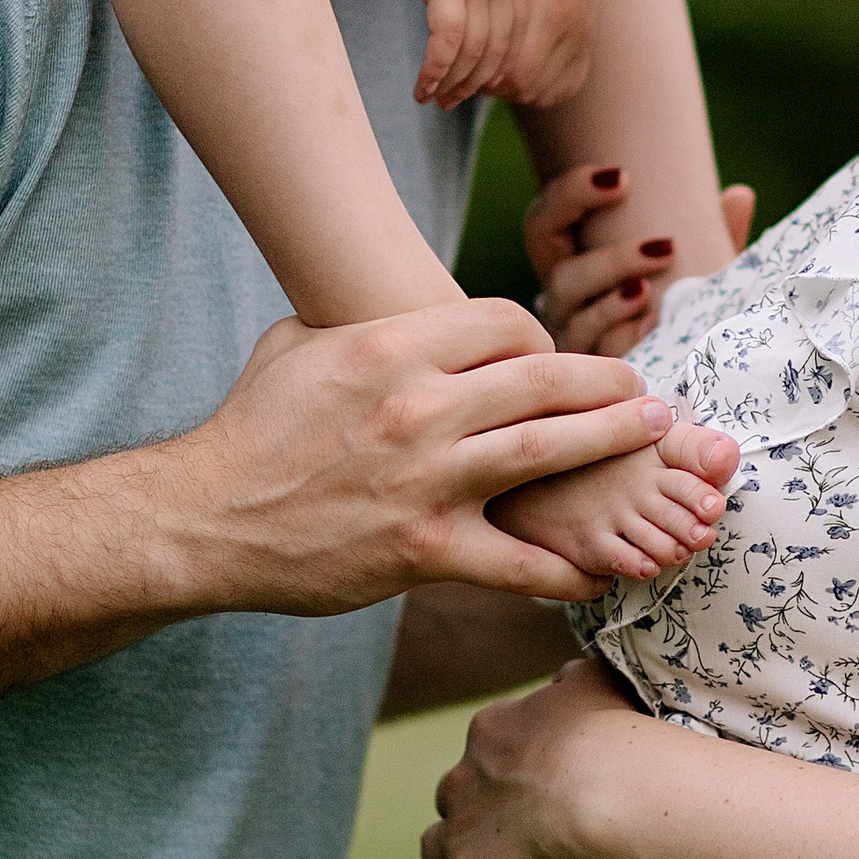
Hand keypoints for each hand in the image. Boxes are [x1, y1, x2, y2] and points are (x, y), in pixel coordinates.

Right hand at [172, 300, 679, 608]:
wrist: (205, 519)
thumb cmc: (252, 427)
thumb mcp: (298, 344)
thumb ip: (361, 319)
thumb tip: (394, 294)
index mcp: (390, 348)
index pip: (503, 322)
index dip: (544, 337)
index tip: (559, 360)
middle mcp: (415, 406)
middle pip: (543, 378)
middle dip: (607, 382)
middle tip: (646, 391)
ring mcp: (424, 479)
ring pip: (546, 451)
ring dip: (610, 442)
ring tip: (653, 435)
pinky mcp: (423, 549)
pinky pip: (517, 559)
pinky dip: (566, 565)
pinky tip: (601, 564)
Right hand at [379, 0, 524, 109]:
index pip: (514, 29)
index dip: (495, 60)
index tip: (473, 80)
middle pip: (499, 48)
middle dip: (474, 81)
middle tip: (448, 101)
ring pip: (475, 51)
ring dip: (452, 82)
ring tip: (431, 99)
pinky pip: (449, 40)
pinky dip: (436, 68)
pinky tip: (422, 84)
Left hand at [400, 654, 649, 858]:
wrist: (600, 788)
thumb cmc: (606, 731)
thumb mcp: (592, 682)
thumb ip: (571, 680)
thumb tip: (562, 681)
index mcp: (492, 731)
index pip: (486, 745)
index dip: (506, 762)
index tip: (530, 773)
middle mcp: (465, 779)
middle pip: (454, 794)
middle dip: (471, 806)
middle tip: (505, 822)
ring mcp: (460, 832)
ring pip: (435, 844)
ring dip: (446, 852)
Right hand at [526, 165, 757, 353]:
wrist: (682, 369)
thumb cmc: (678, 304)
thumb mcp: (696, 267)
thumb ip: (711, 232)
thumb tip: (739, 196)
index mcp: (571, 262)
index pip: (545, 222)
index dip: (572, 195)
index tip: (622, 178)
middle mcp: (564, 304)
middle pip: (562, 277)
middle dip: (612, 261)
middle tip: (666, 247)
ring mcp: (574, 343)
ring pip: (576, 322)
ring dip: (612, 306)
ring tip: (651, 292)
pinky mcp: (591, 380)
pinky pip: (597, 362)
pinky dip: (624, 342)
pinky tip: (653, 330)